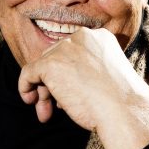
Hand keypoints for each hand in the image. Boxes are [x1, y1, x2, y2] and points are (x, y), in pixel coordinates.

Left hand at [18, 27, 148, 148]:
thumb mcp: (105, 78)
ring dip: (42, 90)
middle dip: (52, 84)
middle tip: (53, 107)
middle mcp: (81, 36)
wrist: (123, 110)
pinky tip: (30, 100)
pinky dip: (25, 87)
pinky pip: (28, 73)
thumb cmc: (120, 102)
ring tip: (45, 112)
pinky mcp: (50, 63)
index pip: (71, 52)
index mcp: (99, 37)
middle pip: (55, 59)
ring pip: (43, 68)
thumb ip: (84, 72)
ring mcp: (64, 48)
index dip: (67, 75)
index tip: (70, 96)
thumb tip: (57, 84)